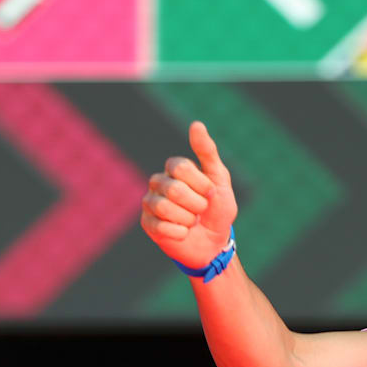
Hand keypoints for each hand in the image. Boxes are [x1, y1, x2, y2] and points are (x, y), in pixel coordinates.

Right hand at [140, 121, 238, 268]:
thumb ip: (207, 152)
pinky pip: (160, 227)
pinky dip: (179, 233)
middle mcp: (159, 182)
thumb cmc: (218, 209)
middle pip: (173, 189)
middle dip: (196, 204)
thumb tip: (196, 124)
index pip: (180, 167)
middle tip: (201, 210)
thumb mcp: (219, 178)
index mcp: (175, 168)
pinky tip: (183, 233)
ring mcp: (150, 202)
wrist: (214, 242)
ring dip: (187, 219)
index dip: (200, 184)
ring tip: (192, 222)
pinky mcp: (147, 224)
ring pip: (164, 208)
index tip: (211, 192)